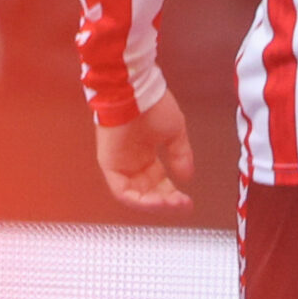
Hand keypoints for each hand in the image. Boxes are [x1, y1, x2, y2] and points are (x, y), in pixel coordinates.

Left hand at [95, 92, 195, 212]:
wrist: (135, 93)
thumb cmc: (153, 105)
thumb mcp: (175, 133)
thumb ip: (180, 155)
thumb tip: (187, 176)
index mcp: (146, 154)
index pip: (159, 181)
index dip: (173, 193)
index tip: (188, 201)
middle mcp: (132, 162)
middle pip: (148, 191)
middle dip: (166, 201)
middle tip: (183, 205)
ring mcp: (120, 164)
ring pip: (135, 195)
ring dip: (154, 203)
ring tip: (173, 205)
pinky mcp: (109, 165)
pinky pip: (122, 191)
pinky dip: (138, 199)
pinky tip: (156, 201)